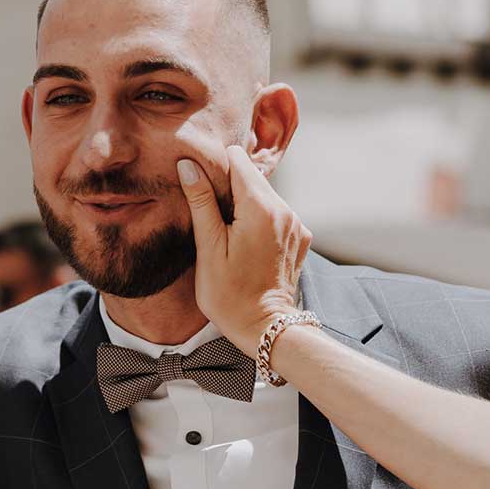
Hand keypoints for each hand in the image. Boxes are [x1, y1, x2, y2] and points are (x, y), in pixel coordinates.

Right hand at [178, 147, 311, 354]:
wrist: (265, 328)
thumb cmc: (230, 295)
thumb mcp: (208, 248)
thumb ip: (201, 202)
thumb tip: (189, 166)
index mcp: (261, 209)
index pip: (238, 159)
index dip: (216, 167)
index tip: (202, 186)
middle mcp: (285, 210)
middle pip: (252, 176)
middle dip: (230, 186)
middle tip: (211, 214)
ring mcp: (297, 224)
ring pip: (265, 195)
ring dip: (245, 204)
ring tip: (228, 232)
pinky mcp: (301, 237)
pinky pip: (277, 214)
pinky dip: (261, 219)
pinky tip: (247, 243)